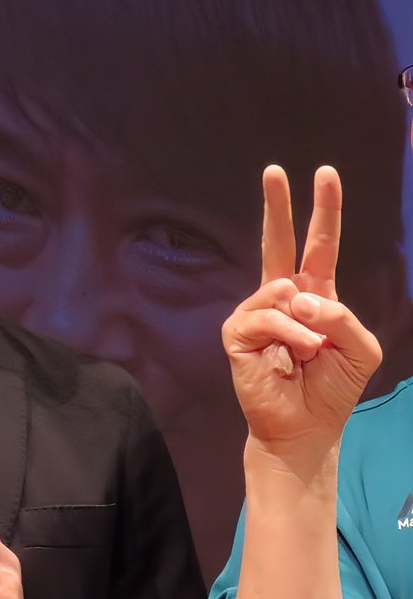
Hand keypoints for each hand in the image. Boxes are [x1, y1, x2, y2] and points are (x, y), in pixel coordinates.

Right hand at [221, 165, 381, 455]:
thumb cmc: (332, 388)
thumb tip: (295, 294)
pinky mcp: (238, 333)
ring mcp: (255, 312)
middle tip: (274, 170)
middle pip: (277, 242)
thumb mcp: (361, 347)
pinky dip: (289, 335)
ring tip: (312, 351)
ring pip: (279, 291)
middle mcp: (281, 297)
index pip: (318, 245)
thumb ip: (341, 313)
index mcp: (314, 295)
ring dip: (306, 322)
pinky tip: (297, 354)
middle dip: (278, 206)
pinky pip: (266, 318)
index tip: (325, 173)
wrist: (305, 428)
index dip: (324, 210)